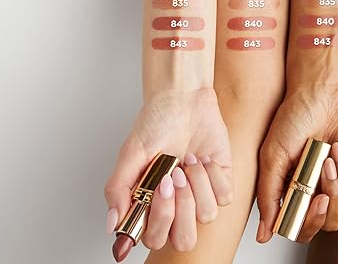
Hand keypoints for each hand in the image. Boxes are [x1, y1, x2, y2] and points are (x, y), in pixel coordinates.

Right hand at [104, 88, 231, 253]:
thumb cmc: (156, 123)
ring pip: (205, 216)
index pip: (154, 239)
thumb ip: (118, 190)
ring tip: (186, 160)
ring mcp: (199, 195)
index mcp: (150, 206)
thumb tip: (113, 225)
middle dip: (180, 208)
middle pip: (183, 239)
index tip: (158, 188)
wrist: (184, 98)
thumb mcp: (131, 154)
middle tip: (172, 176)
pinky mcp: (221, 182)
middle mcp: (176, 206)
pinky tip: (203, 159)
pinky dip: (213, 175)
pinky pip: (224, 197)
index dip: (158, 222)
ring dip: (196, 184)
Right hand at [256, 79, 337, 242]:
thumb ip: (268, 196)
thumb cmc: (295, 116)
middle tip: (323, 168)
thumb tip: (263, 234)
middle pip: (331, 223)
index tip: (315, 200)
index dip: (311, 222)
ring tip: (331, 150)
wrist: (322, 88)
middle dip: (331, 197)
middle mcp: (319, 189)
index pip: (304, 229)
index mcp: (295, 191)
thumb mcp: (272, 155)